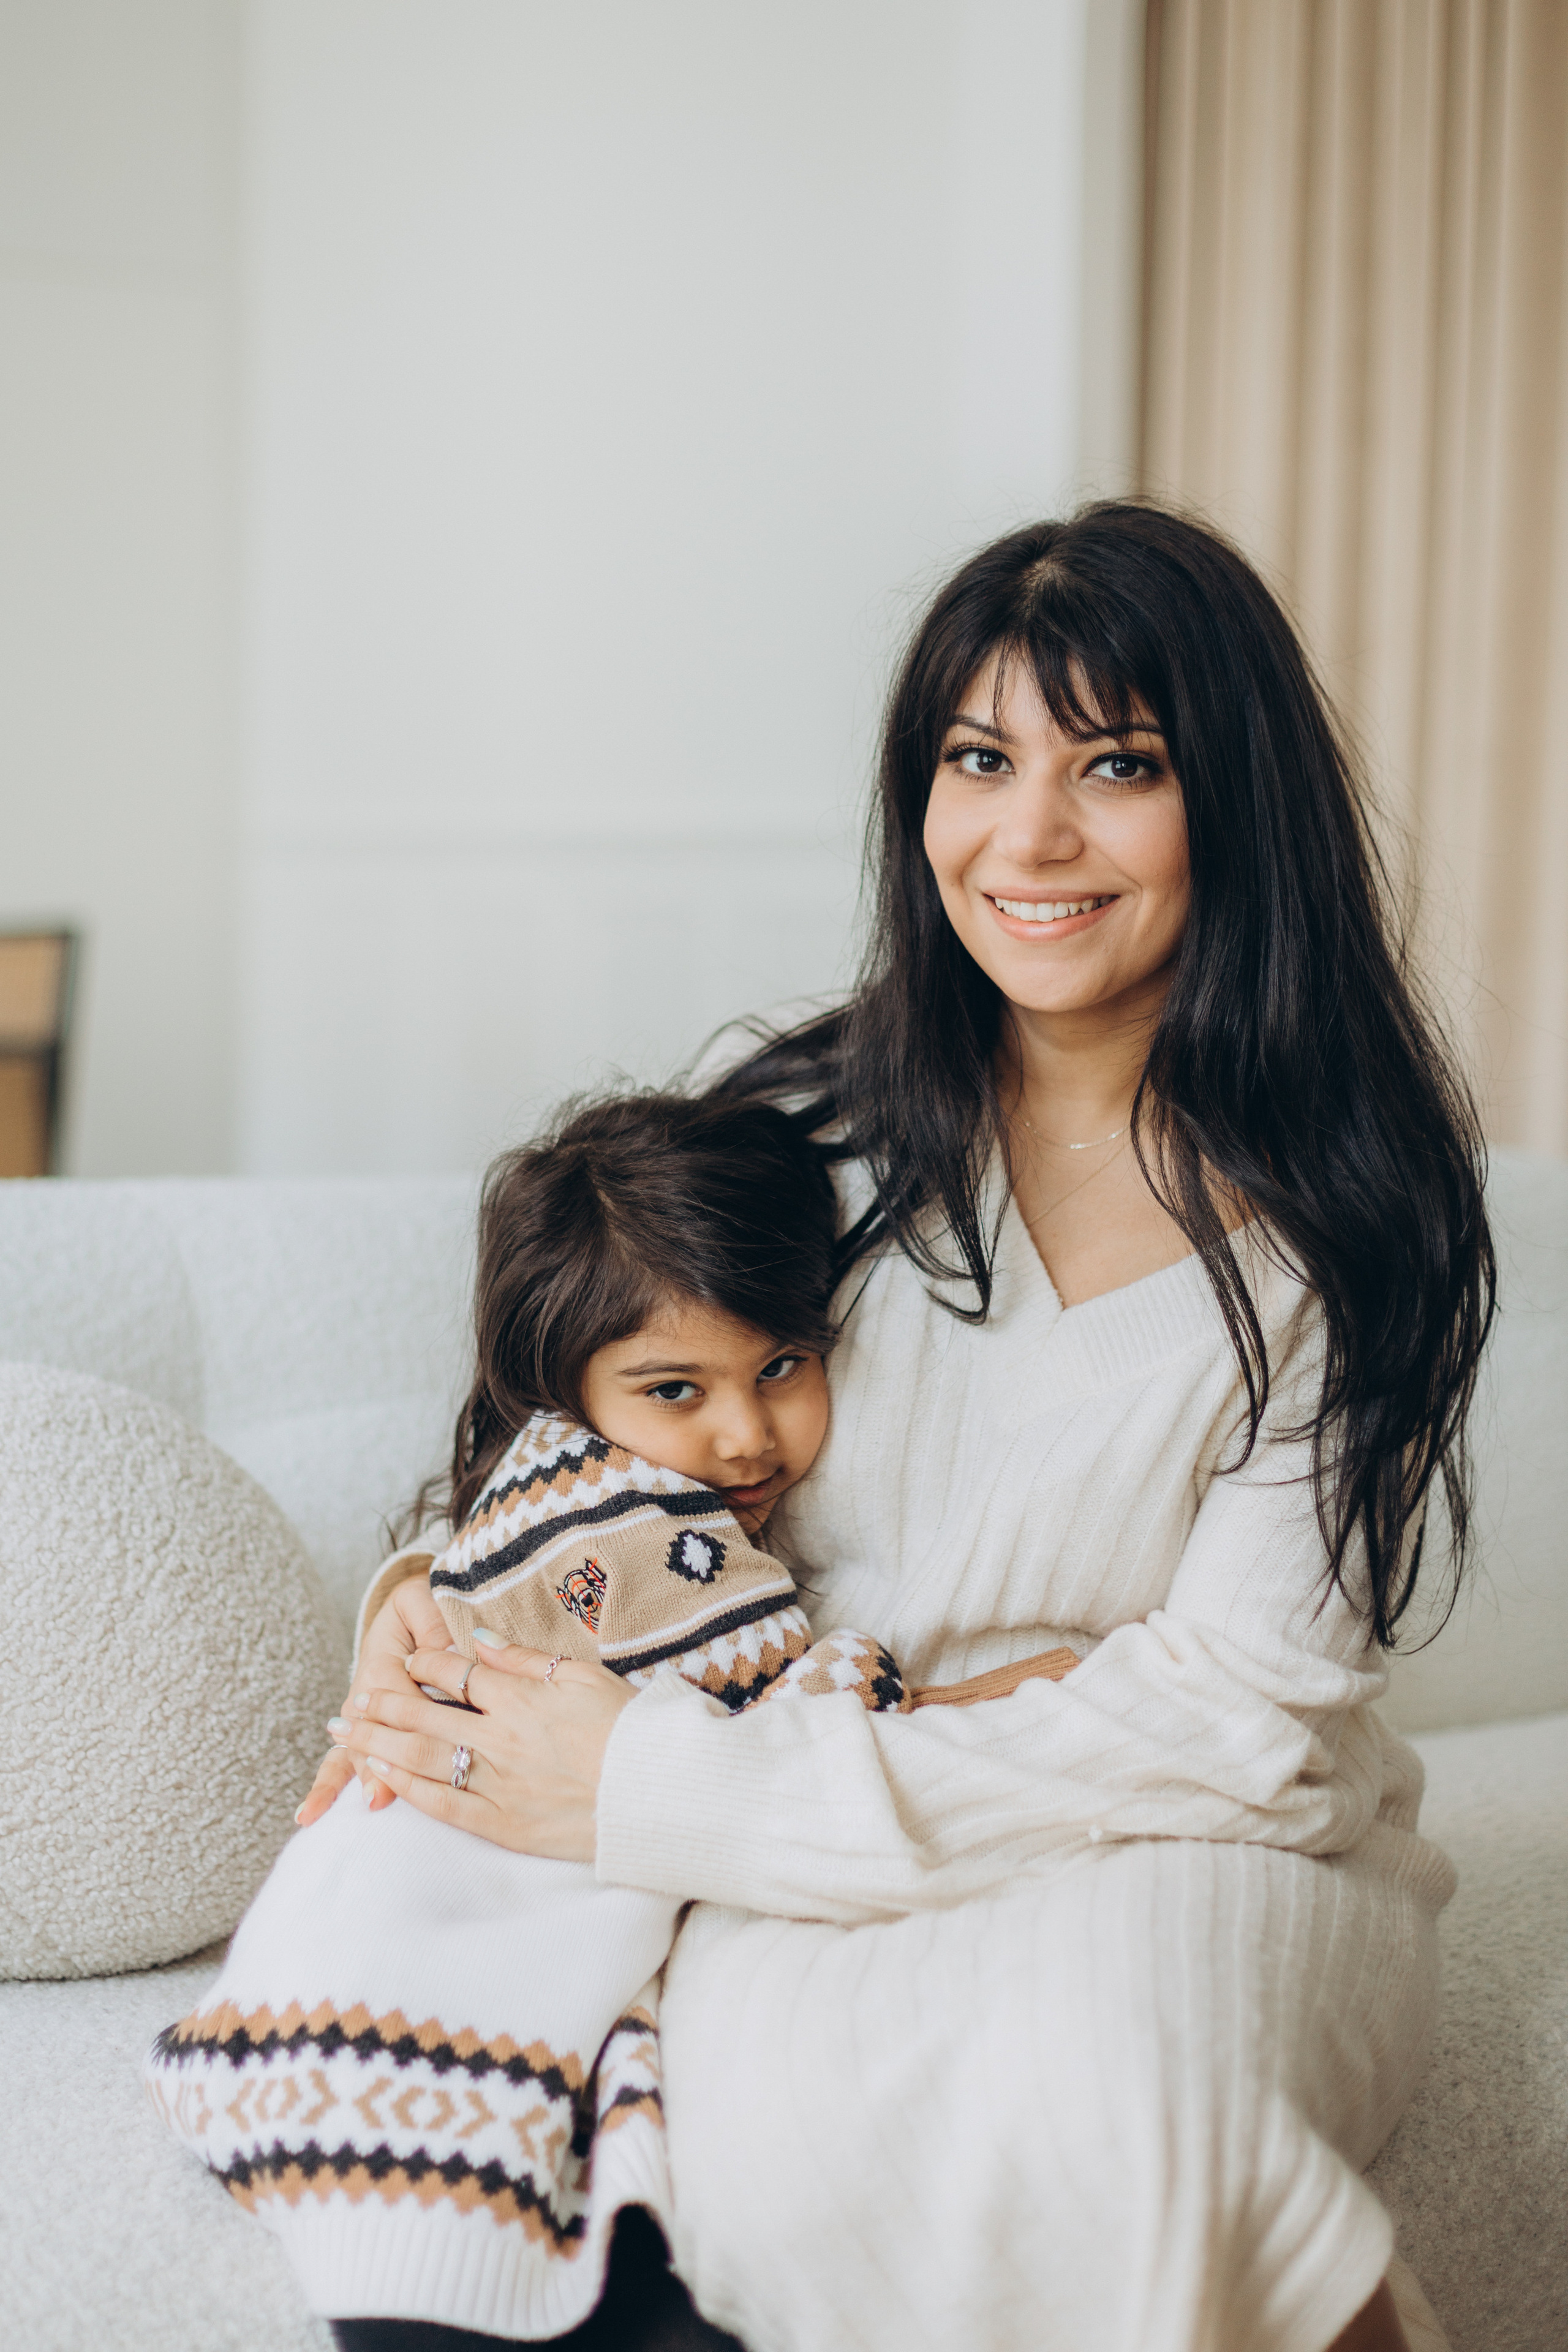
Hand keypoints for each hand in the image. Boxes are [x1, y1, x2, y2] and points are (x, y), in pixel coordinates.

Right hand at [296, 1573, 447, 1825]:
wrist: (403, 1618)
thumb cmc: (419, 1613)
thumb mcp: (423, 1602)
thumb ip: (432, 1620)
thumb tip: (450, 1648)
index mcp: (384, 1664)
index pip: (403, 1698)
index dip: (417, 1718)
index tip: (434, 1740)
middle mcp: (365, 1697)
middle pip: (376, 1733)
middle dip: (383, 1762)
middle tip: (385, 1793)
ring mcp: (357, 1720)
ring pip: (356, 1753)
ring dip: (362, 1778)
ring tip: (371, 1802)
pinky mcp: (354, 1735)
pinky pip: (336, 1763)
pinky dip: (322, 1789)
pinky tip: (307, 1816)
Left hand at [324, 1639, 635, 1861]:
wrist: (656, 1796)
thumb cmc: (629, 1729)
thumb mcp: (584, 1677)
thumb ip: (525, 1659)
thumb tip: (479, 1638)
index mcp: (522, 1697)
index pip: (457, 1672)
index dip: (426, 1663)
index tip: (406, 1658)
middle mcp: (501, 1739)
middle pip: (424, 1715)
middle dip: (382, 1705)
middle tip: (352, 1699)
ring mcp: (498, 1784)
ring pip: (422, 1759)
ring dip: (378, 1744)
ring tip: (347, 1734)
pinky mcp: (503, 1825)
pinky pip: (442, 1805)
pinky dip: (407, 1788)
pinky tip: (381, 1778)